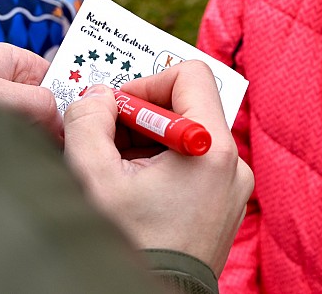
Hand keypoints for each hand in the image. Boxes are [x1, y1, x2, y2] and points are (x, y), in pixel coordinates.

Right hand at [62, 60, 253, 275]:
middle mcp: (233, 162)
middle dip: (141, 117)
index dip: (147, 83)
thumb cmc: (131, 245)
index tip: (117, 109)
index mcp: (212, 148)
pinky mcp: (226, 204)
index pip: (190, 75)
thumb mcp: (94, 176)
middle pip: (188, 106)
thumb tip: (98, 96)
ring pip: (189, 136)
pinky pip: (195, 163)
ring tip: (117, 173)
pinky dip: (163, 164)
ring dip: (147, 142)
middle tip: (106, 141)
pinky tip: (135, 190)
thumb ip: (88, 121)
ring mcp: (233, 186)